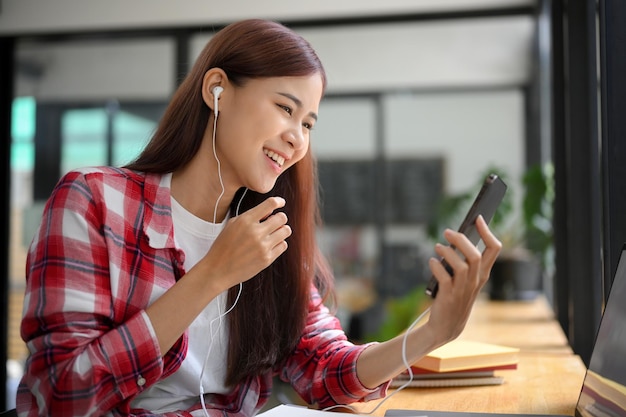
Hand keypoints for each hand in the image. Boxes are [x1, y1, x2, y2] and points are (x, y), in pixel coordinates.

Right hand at [195, 196, 291, 290]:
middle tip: (274, 223)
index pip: (270, 204)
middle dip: (280, 218)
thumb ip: (252, 216)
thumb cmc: (223, 246)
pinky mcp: (267, 259)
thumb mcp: (232, 225)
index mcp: (245, 220)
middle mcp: (256, 232)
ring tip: (273, 234)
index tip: (280, 203)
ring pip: (286, 231)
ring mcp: (262, 247)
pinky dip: (279, 244)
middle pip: (282, 218)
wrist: (217, 270)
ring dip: (281, 230)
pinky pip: (283, 245)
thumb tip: (271, 211)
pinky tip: (270, 245)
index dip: (278, 201)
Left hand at [426, 215, 501, 343]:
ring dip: (447, 253)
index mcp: (482, 275)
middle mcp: (475, 282)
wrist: (445, 328)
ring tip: (437, 247)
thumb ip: (463, 262)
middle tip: (447, 232)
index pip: (494, 250)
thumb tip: (454, 239)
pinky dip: (436, 266)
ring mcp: (463, 290)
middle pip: (476, 255)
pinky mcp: (448, 296)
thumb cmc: (453, 299)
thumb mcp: (464, 280)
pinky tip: (431, 261)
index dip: (487, 232)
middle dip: (462, 240)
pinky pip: (445, 277)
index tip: (478, 218)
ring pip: (461, 265)